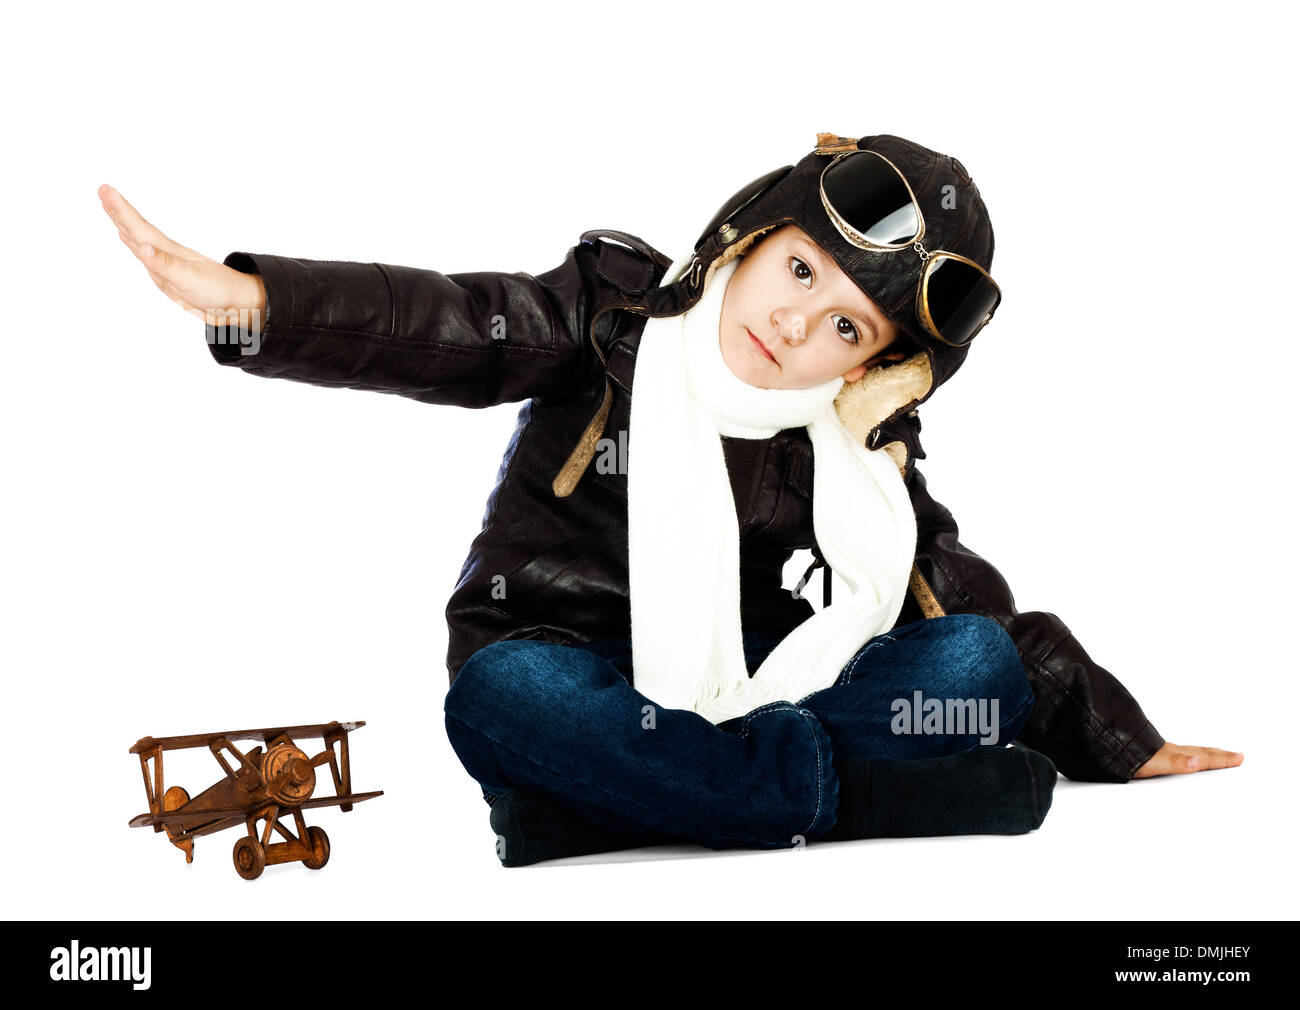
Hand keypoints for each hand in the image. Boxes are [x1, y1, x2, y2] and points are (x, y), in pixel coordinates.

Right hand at [98, 184, 265, 328]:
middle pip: (136, 228)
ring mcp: (165, 264)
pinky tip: (131, 241)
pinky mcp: (167, 277)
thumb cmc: (217, 290)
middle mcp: (164, 253)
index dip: (120, 209)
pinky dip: (134, 245)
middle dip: (118, 210)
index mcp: (167, 251)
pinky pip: (144, 256)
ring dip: (123, 224)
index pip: (139, 226)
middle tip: (102, 190)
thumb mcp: (188, 278)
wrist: (236, 306)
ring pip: (138, 239)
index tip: (105, 190)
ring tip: (109, 207)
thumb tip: (141, 247)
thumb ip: (164, 264)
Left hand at [1132, 742, 1242, 777]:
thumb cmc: (1130, 755)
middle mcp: (1171, 752)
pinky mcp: (1149, 755)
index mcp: (1176, 755)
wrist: (1109, 744)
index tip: (1240, 758)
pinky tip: (1176, 758)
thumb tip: (1196, 762)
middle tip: (1234, 755)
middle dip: (1218, 755)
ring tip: (1211, 754)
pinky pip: (1173, 755)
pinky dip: (1183, 756)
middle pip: (1199, 753)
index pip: (1204, 758)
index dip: (1222, 760)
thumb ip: (1178, 762)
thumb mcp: (1157, 762)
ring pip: (1187, 752)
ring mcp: (1160, 752)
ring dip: (1202, 753)